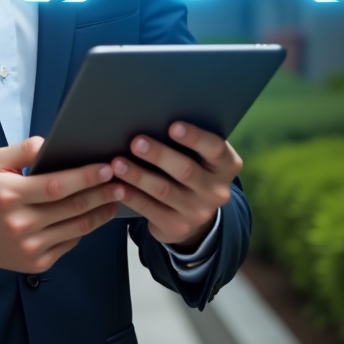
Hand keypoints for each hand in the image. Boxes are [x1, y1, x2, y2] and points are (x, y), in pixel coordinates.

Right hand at [0, 137, 122, 274]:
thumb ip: (22, 149)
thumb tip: (49, 143)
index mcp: (9, 195)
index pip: (55, 185)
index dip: (84, 177)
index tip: (105, 168)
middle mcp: (20, 224)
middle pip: (72, 207)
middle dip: (101, 193)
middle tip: (122, 181)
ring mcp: (30, 246)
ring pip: (77, 227)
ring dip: (101, 212)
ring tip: (116, 197)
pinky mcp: (38, 262)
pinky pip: (71, 243)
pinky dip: (86, 228)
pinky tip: (97, 215)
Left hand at [111, 123, 242, 251]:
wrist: (194, 212)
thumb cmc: (191, 167)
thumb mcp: (199, 156)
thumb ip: (186, 142)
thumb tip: (150, 116)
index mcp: (226, 166)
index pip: (215, 149)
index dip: (195, 137)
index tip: (173, 126)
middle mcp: (217, 191)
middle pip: (186, 170)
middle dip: (158, 155)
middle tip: (135, 142)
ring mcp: (198, 212)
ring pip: (164, 190)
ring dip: (138, 176)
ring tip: (117, 163)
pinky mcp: (177, 227)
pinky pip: (150, 209)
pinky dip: (131, 196)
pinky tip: (116, 186)